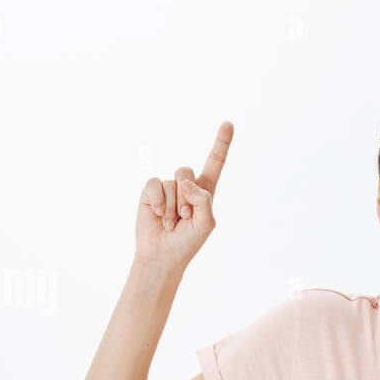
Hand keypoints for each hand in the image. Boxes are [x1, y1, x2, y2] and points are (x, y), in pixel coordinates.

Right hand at [135, 121, 233, 274]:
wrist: (163, 255)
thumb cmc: (187, 242)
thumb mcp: (205, 223)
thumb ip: (203, 199)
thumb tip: (187, 182)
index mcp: (205, 191)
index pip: (214, 163)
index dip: (221, 143)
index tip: (228, 124)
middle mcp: (186, 185)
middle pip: (186, 171)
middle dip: (185, 197)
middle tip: (185, 218)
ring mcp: (167, 188)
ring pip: (171, 183)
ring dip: (172, 207)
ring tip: (172, 223)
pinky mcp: (150, 192)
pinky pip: (155, 185)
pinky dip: (159, 202)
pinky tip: (159, 216)